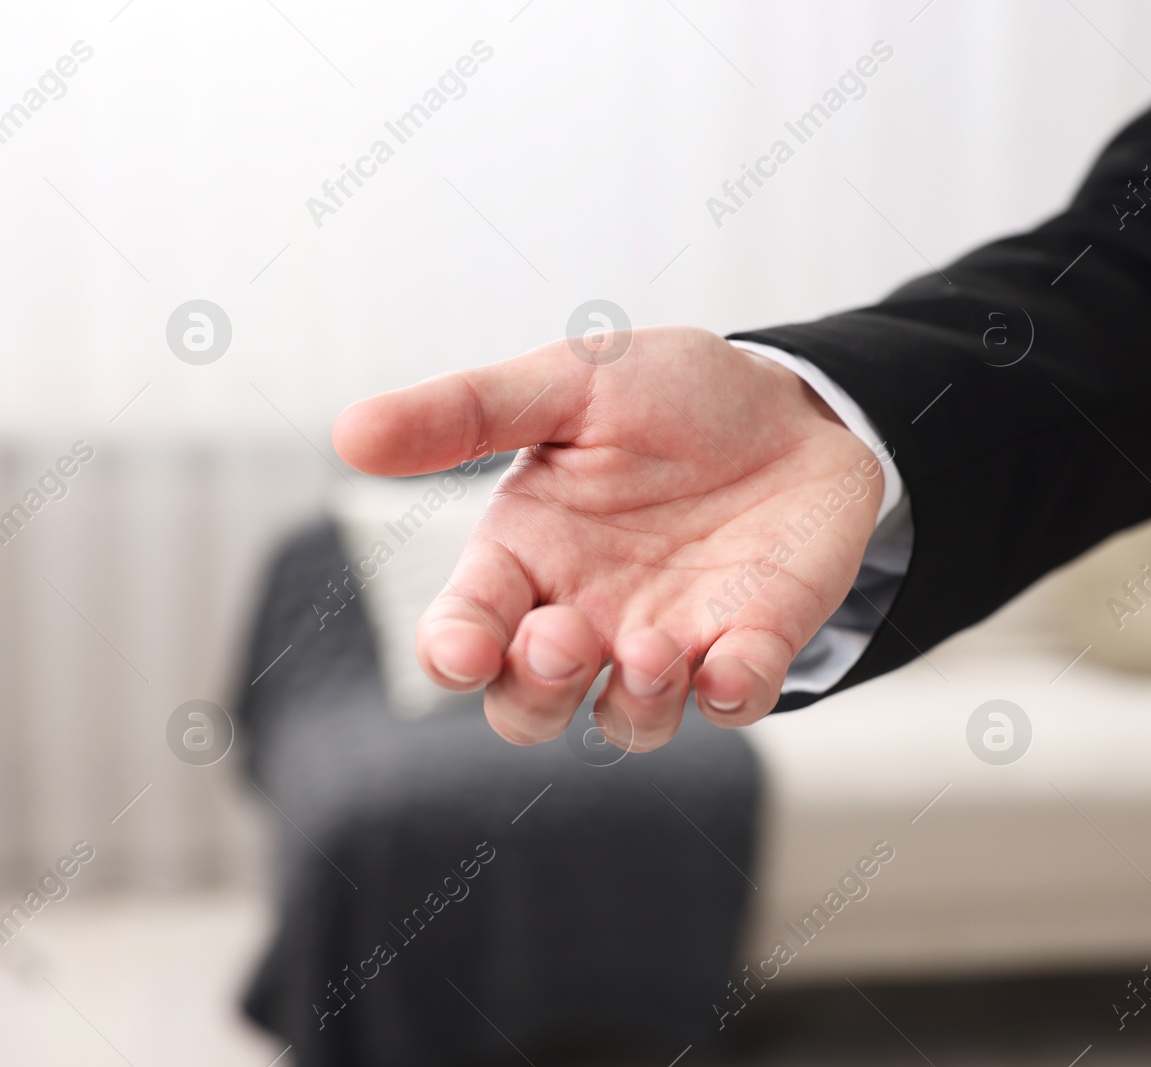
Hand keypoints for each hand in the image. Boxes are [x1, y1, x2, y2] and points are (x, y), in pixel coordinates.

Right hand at [332, 326, 884, 750]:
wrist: (792, 403)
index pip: (463, 633)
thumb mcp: (569, 381)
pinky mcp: (752, 643)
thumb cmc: (669, 395)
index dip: (454, 654)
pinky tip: (731, 665)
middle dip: (535, 691)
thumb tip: (348, 433)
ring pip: (629, 723)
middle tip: (564, 636)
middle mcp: (587, 615)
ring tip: (653, 650)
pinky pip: (735, 700)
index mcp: (527, 556)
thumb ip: (468, 412)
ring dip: (634, 705)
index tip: (466, 649)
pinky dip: (731, 695)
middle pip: (528, 706)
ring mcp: (671, 641)